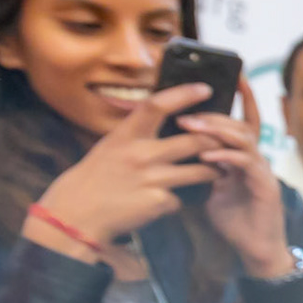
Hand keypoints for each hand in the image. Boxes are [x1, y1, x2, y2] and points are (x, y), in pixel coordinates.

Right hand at [25, 83, 220, 257]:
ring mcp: (151, 179)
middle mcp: (139, 154)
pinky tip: (170, 200)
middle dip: (215, 141)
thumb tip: (164, 115)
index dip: (182, 94)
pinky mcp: (158, 202)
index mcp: (125, 135)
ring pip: (200, 171)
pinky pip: (182, 198)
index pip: (156, 106)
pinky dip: (179, 199)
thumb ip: (137, 133)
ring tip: (218, 170)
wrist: (77, 214)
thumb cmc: (97, 177)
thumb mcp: (111, 146)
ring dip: (213, 171)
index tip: (204, 88)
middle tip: (225, 141)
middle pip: (193, 141)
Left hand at [193, 79, 291, 277]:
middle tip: (186, 112)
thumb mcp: (211, 187)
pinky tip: (208, 156)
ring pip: (244, 140)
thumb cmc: (233, 219)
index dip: (243, 98)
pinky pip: (246, 164)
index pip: (245, 121)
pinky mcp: (266, 188)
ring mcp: (263, 172)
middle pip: (240, 126)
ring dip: (217, 131)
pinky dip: (226, 157)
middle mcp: (256, 160)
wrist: (255, 250)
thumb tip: (176, 147)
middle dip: (214, 115)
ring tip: (192, 126)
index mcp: (244, 157)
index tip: (234, 76)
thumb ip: (201, 166)